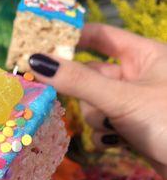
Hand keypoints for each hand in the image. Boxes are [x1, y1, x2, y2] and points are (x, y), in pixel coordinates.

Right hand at [29, 23, 166, 176]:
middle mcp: (137, 76)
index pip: (99, 35)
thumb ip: (78, 81)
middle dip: (84, 92)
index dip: (71, 38)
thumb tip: (36, 62)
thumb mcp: (122, 98)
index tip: (40, 45)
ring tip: (117, 129)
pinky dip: (104, 136)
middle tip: (60, 95)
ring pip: (93, 104)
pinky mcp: (130, 128)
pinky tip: (118, 143)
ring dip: (98, 119)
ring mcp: (132, 103)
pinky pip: (102, 126)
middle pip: (90, 76)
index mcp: (143, 55)